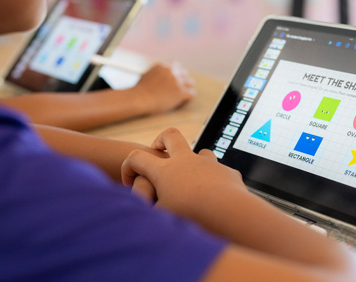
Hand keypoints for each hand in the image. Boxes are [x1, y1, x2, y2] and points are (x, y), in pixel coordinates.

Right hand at [121, 128, 246, 217]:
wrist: (227, 211)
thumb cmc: (191, 217)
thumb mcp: (162, 219)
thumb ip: (150, 216)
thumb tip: (140, 219)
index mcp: (165, 171)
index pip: (137, 158)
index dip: (128, 167)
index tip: (129, 183)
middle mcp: (186, 161)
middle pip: (170, 136)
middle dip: (161, 140)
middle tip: (157, 152)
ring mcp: (208, 164)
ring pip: (199, 151)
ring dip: (193, 162)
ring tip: (191, 180)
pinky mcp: (226, 171)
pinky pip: (218, 171)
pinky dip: (213, 182)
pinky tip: (215, 198)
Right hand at [131, 62, 195, 114]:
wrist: (139, 99)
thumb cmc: (139, 91)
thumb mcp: (147, 75)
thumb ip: (156, 73)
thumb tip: (159, 78)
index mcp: (164, 66)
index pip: (176, 66)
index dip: (176, 74)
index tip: (172, 82)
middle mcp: (172, 71)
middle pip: (185, 74)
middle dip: (181, 83)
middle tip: (175, 93)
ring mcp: (177, 81)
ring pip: (190, 84)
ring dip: (185, 91)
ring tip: (176, 100)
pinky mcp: (181, 92)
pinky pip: (191, 94)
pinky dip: (186, 100)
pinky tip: (178, 105)